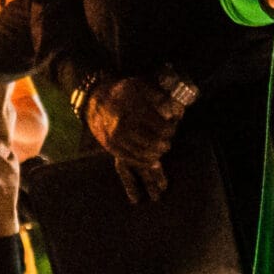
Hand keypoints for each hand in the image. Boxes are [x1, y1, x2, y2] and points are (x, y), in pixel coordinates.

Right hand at [84, 76, 180, 200]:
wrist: (95, 100)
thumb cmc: (122, 92)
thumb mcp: (141, 87)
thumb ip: (160, 98)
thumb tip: (178, 113)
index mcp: (134, 112)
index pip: (161, 127)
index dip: (170, 128)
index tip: (174, 126)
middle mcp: (124, 129)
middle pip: (152, 145)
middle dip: (163, 146)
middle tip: (167, 145)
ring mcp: (116, 142)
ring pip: (139, 160)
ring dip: (152, 168)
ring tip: (161, 179)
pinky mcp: (112, 150)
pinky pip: (124, 167)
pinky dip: (135, 176)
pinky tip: (140, 187)